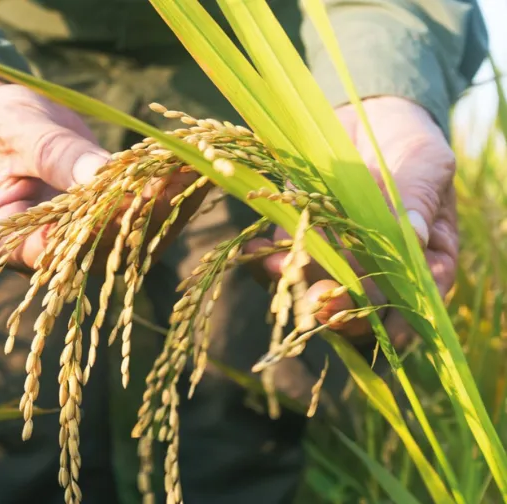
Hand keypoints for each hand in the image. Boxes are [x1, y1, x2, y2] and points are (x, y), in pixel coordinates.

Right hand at [0, 78, 205, 272]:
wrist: (3, 120)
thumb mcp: (20, 133)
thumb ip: (56, 156)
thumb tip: (101, 174)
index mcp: (7, 242)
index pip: (51, 251)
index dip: (92, 232)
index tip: (128, 202)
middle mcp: (48, 254)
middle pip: (100, 249)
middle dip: (142, 214)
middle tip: (178, 179)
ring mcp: (81, 244)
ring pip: (130, 239)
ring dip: (167, 205)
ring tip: (197, 168)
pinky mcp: (107, 226)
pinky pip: (141, 218)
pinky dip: (168, 193)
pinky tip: (193, 167)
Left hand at [245, 97, 457, 348]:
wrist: (368, 114)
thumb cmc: (411, 141)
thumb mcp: (426, 163)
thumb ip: (418, 198)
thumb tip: (416, 237)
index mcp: (423, 258)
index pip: (414, 299)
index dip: (399, 318)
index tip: (381, 324)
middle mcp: (378, 266)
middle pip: (361, 302)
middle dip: (339, 307)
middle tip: (320, 301)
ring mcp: (337, 254)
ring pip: (317, 283)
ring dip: (297, 284)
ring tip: (279, 269)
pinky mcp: (303, 235)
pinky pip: (285, 255)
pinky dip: (268, 258)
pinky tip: (257, 250)